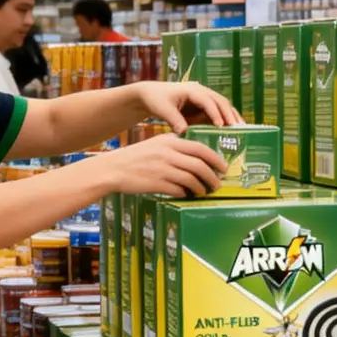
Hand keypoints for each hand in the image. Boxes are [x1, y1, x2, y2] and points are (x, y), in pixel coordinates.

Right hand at [109, 132, 226, 197]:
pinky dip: (186, 193)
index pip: (200, 148)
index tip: (223, 167)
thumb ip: (174, 147)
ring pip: (191, 179)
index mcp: (169, 141)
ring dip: (202, 187)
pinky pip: (179, 190)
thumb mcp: (155, 145)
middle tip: (217, 183)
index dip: (215, 159)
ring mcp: (163, 169)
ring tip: (205, 191)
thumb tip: (196, 158)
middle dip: (212, 176)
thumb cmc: (136, 157)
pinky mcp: (157, 184)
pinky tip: (187, 195)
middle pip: (199, 165)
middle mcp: (168, 153)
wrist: (114, 169)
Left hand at [134, 80, 242, 130]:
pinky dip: (226, 120)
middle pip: (220, 101)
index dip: (215, 113)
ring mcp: (203, 98)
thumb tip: (185, 133)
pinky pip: (218, 112)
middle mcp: (201, 92)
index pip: (207, 101)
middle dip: (229, 114)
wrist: (150, 94)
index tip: (221, 126)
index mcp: (191, 90)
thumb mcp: (163, 109)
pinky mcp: (203, 107)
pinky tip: (232, 130)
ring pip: (222, 106)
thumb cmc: (156, 99)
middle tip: (238, 129)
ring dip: (232, 116)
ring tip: (241, 129)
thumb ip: (174, 120)